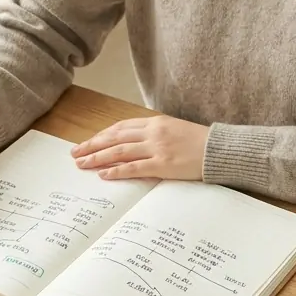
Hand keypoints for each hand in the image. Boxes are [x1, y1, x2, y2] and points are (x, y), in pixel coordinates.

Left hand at [71, 115, 208, 181]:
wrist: (219, 150)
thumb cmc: (199, 142)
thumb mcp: (175, 129)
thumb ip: (154, 133)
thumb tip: (135, 142)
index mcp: (155, 122)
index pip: (120, 127)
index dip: (101, 135)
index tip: (88, 142)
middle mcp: (153, 132)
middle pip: (114, 138)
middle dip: (93, 145)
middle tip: (75, 154)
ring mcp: (157, 148)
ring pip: (119, 151)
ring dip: (98, 158)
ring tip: (83, 164)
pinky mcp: (162, 164)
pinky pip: (134, 167)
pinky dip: (116, 170)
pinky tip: (103, 174)